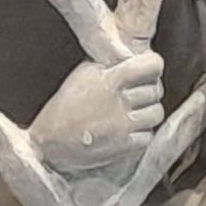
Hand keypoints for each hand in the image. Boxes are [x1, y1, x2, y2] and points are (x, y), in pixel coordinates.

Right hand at [33, 47, 166, 176]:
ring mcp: (122, 125)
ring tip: (137, 112)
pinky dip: (143, 132)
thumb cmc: (63, 107)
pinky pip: (148, 136)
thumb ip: (108, 65)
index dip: (154, 66)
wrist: (49, 142)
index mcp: (108, 79)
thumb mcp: (81, 75)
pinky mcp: (123, 146)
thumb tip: (131, 58)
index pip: (150, 66)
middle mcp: (119, 101)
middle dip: (150, 89)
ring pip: (156, 113)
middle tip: (140, 92)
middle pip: (155, 90)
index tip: (150, 69)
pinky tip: (131, 129)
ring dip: (149, 111)